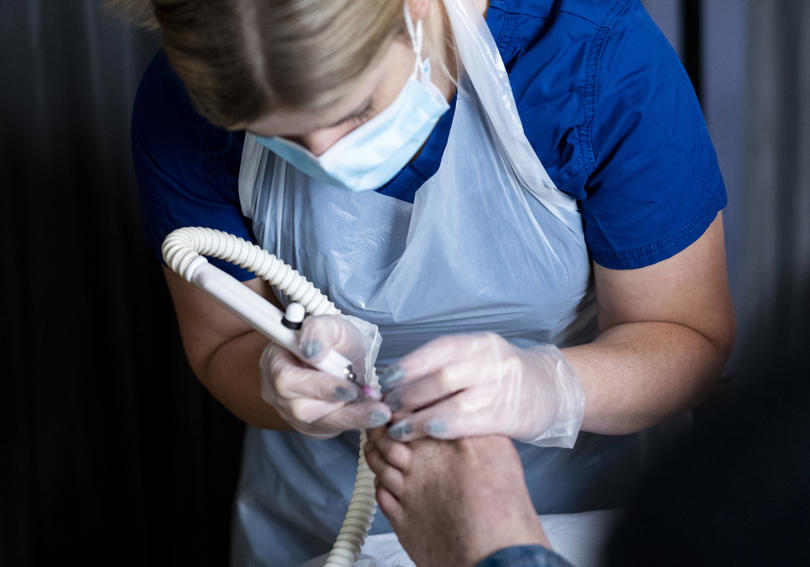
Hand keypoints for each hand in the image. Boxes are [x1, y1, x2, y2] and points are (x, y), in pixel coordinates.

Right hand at [260, 314, 390, 438]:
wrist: (338, 354)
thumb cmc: (330, 338)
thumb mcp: (329, 323)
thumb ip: (319, 330)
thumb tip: (313, 351)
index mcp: (275, 363)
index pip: (287, 381)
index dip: (318, 387)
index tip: (350, 389)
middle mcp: (277, 394)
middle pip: (302, 411)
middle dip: (343, 409)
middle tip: (377, 408)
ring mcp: (291, 414)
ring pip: (320, 424)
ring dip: (353, 417)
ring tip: (380, 410)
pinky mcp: (310, 427)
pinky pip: (330, 430)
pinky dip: (353, 422)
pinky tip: (372, 413)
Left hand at [378, 333, 584, 446]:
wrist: (549, 389)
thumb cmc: (500, 374)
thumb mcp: (476, 358)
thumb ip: (441, 365)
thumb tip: (393, 381)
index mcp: (478, 343)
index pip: (439, 350)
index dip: (409, 366)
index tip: (386, 381)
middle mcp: (492, 362)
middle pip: (443, 378)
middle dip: (410, 396)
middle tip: (387, 410)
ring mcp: (502, 389)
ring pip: (454, 404)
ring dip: (421, 419)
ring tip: (399, 429)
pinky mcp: (508, 416)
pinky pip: (471, 423)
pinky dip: (445, 429)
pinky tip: (428, 434)